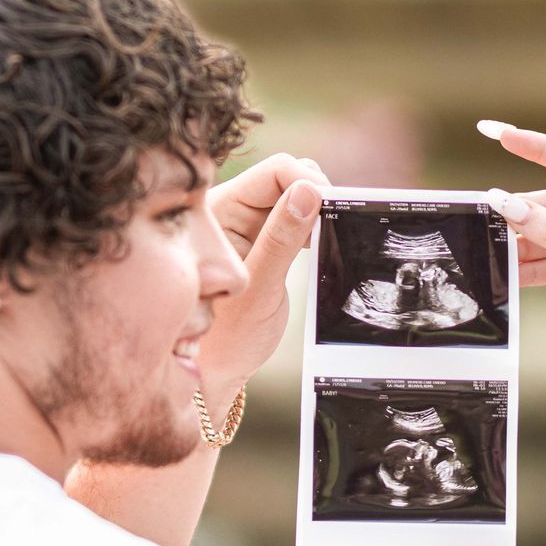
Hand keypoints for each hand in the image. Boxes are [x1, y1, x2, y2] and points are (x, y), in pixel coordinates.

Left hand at [194, 152, 324, 409]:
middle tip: (331, 227)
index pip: (275, 172)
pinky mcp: (263, 242)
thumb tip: (310, 191)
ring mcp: (248, 226)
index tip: (332, 211)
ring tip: (323, 241)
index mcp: (220, 211)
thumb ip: (282, 238)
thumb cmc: (225, 339)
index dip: (309, 182)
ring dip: (314, 212)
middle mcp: (231, 211)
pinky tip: (317, 247)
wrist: (214, 373)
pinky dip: (311, 227)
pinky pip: (293, 220)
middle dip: (314, 194)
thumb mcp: (259, 288)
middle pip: (286, 177)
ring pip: (293, 197)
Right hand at [480, 122, 545, 388]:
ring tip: (488, 248)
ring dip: (518, 243)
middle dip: (521, 214)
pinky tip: (502, 271)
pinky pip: (543, 260)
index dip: (538, 147)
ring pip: (544, 235)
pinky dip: (523, 267)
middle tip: (484, 216)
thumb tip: (507, 203)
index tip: (501, 134)